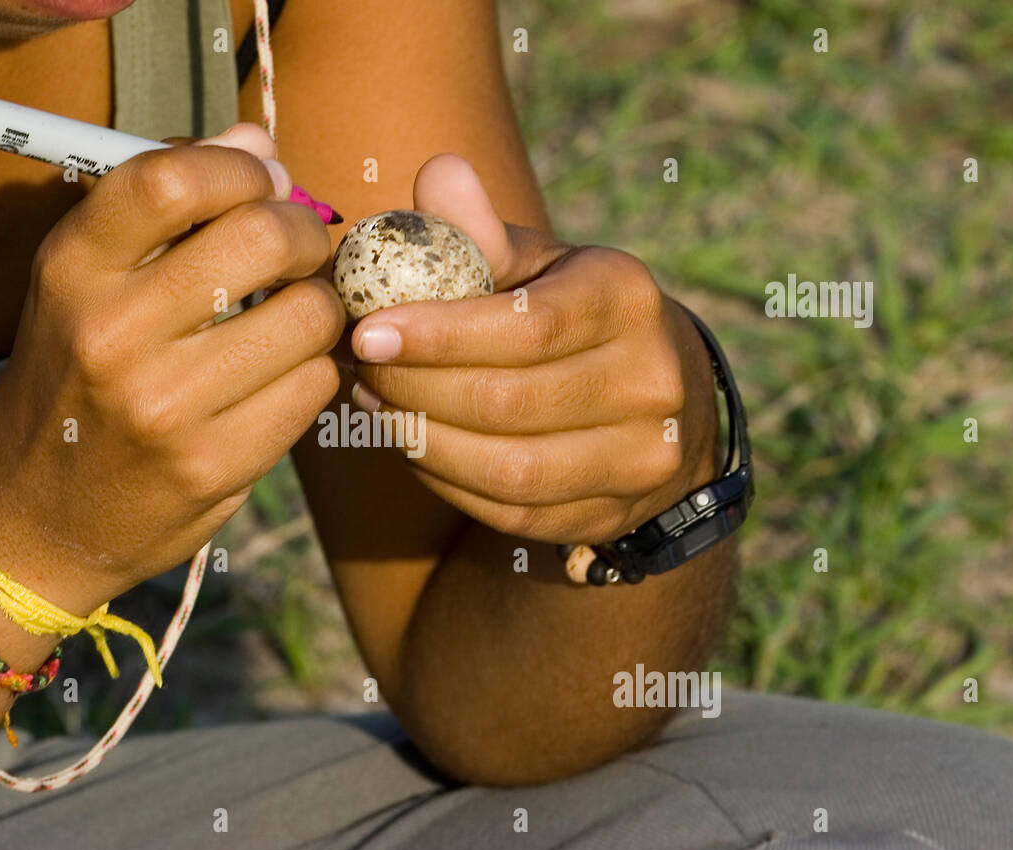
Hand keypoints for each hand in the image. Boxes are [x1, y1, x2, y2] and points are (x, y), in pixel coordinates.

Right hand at [0, 124, 342, 613]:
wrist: (28, 520)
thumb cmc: (69, 384)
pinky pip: (312, 387)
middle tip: (300, 248)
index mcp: (72, 271)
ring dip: (319, 308)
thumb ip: (164, 211)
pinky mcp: (213, 465)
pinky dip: (313, 371)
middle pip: (261, 238)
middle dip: (303, 233)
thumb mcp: (83, 287)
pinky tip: (283, 376)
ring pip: (308, 317)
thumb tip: (260, 144)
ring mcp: (165, 407)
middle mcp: (112, 334)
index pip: (170, 179)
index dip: (240, 166)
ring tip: (294, 316)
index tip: (263, 181)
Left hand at [348, 155, 718, 544]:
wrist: (653, 396)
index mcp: (627, 298)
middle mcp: (651, 381)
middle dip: (415, 389)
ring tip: (373, 402)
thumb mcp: (537, 262)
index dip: (439, 336)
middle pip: (508, 402)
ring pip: (507, 468)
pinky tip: (410, 442)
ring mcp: (638, 458)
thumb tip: (437, 173)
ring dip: (421, 439)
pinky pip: (507, 509)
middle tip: (359, 368)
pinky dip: (444, 479)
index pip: (527, 327)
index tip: (367, 333)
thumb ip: (481, 230)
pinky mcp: (608, 514)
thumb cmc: (567, 313)